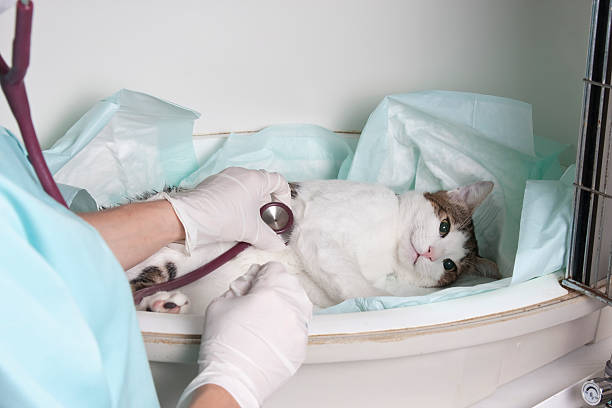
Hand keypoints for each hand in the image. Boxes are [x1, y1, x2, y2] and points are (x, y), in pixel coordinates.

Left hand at [163, 167, 290, 253]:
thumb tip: (278, 246)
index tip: (280, 211)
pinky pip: (231, 190)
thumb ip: (269, 239)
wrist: (187, 218)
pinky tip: (229, 218)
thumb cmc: (223, 219)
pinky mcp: (211, 183)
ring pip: (245, 188)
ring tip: (246, 221)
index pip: (279, 181)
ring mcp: (224, 176)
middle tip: (264, 220)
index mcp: (255, 179)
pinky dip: (236, 202)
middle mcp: (240, 173)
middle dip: (266, 203)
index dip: (284, 197)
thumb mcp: (251, 232)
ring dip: (251, 203)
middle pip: (262, 185)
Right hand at [178, 262, 312, 407]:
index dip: (261, 273)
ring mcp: (299, 327)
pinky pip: (298, 327)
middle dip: (274, 288)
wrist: (232, 380)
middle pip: (289, 284)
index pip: (274, 268)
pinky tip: (270, 335)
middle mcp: (290, 307)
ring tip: (265, 318)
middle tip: (257, 300)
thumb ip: (239, 286)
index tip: (255, 282)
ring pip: (298, 304)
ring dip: (284, 306)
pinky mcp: (302, 345)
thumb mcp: (220, 303)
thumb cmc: (223, 346)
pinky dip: (287, 326)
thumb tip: (249, 283)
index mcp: (270, 292)